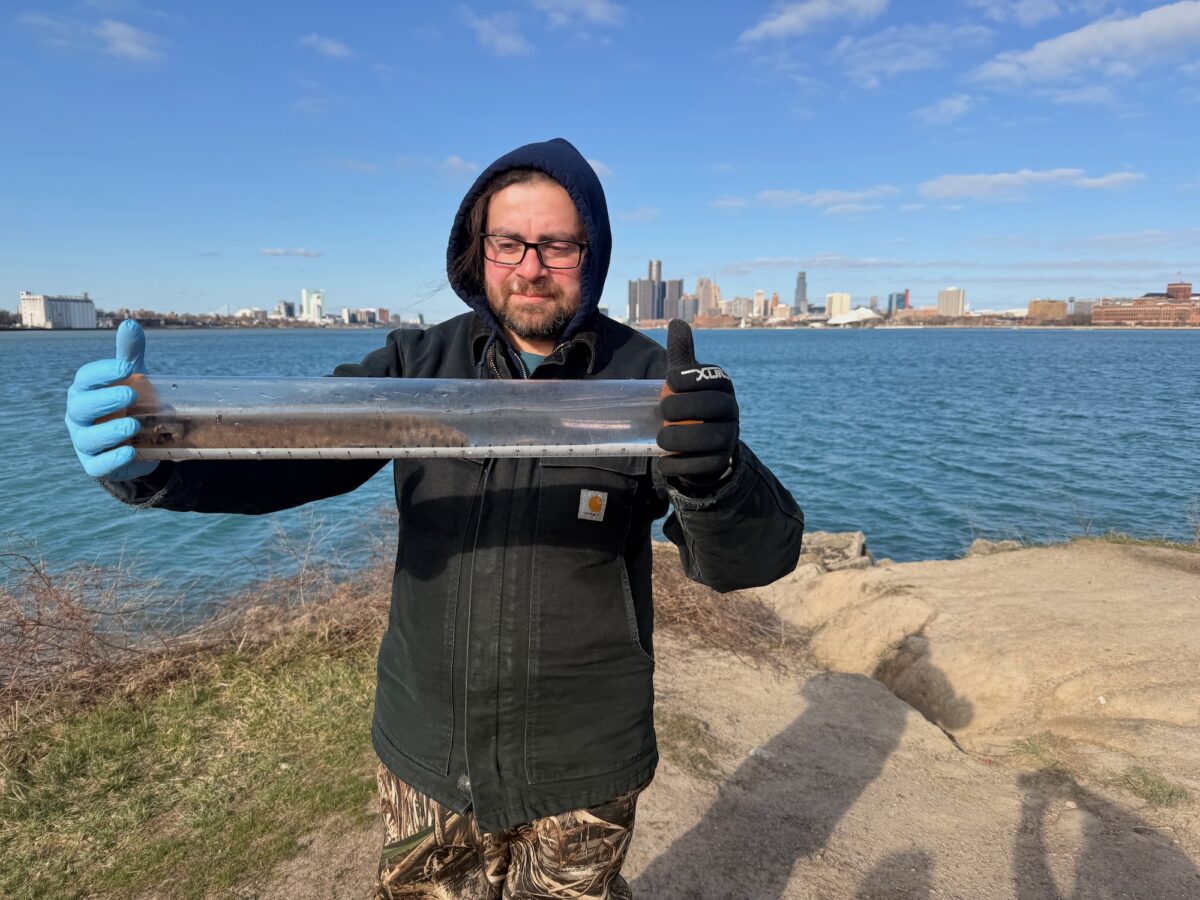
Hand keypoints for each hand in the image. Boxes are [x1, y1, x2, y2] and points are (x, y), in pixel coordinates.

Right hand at [65, 319, 159, 480]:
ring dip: (110, 431)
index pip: (86, 379)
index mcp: (85, 392)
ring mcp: (85, 442)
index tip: (126, 367)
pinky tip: (130, 451)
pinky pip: (99, 465)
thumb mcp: (132, 380)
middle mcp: (79, 416)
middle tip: (131, 395)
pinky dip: (113, 459)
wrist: (137, 444)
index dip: (103, 372)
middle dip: (105, 400)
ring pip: (89, 438)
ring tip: (134, 426)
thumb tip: (130, 323)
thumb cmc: (129, 405)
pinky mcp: (96, 465)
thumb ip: (129, 355)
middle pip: (82, 407)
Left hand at [657, 319, 738, 484]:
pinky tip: (664, 462)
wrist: (699, 445)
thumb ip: (682, 354)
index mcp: (724, 388)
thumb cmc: (689, 404)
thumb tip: (677, 322)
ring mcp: (730, 439)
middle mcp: (732, 412)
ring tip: (661, 439)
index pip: (715, 379)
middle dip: (688, 407)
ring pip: (714, 438)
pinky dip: (683, 465)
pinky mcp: (721, 463)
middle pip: (716, 407)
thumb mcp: (684, 380)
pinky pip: (706, 466)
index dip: (694, 378)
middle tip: (662, 410)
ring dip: (684, 438)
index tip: (669, 379)